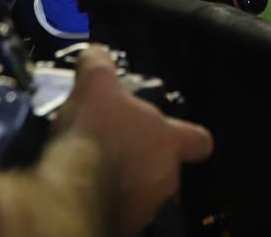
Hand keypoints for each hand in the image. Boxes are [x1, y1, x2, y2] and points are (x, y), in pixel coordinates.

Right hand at [49, 46, 212, 235]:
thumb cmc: (96, 131)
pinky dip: (104, 202)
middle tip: (117, 148)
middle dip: (144, 160)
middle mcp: (165, 179)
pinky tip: (83, 189)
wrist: (71, 187)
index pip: (199, 140)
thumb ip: (99, 65)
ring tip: (95, 170)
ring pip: (141, 192)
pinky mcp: (120, 227)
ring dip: (124, 182)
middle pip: (165, 168)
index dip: (188, 137)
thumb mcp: (95, 84)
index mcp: (169, 143)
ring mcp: (144, 207)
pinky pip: (117, 212)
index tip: (174, 134)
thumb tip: (96, 52)